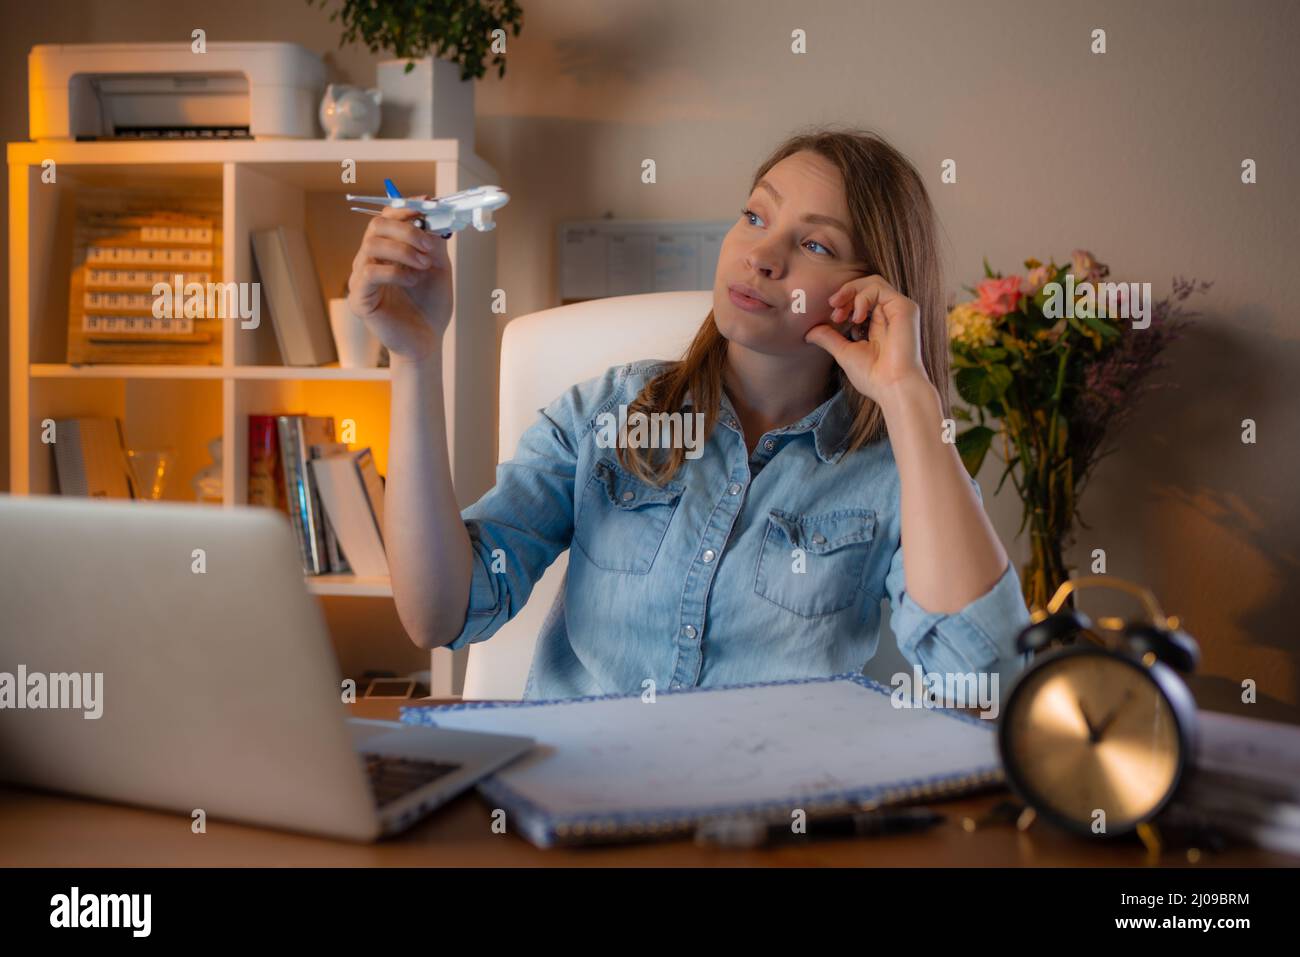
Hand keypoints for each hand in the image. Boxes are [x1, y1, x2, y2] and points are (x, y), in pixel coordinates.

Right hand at [346, 197, 453, 362]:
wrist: (427, 341)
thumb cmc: (430, 306)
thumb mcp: (438, 267)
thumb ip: (433, 243)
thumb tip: (432, 215)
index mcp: (387, 250)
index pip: (386, 217)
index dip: (405, 208)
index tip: (428, 204)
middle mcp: (369, 259)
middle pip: (376, 225)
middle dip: (406, 228)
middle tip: (428, 243)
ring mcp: (361, 279)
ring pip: (372, 245)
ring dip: (404, 250)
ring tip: (424, 266)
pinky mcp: (359, 299)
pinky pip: (369, 272)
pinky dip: (395, 271)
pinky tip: (412, 281)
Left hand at [803, 275, 930, 405]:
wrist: (892, 387)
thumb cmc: (873, 376)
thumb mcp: (844, 352)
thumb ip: (829, 338)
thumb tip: (809, 332)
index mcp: (879, 323)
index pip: (861, 299)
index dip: (844, 301)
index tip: (833, 316)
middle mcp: (891, 314)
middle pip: (866, 286)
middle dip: (845, 293)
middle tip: (833, 306)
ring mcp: (898, 309)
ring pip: (872, 282)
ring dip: (851, 292)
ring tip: (842, 313)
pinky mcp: (905, 307)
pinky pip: (879, 288)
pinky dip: (862, 297)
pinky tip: (857, 316)